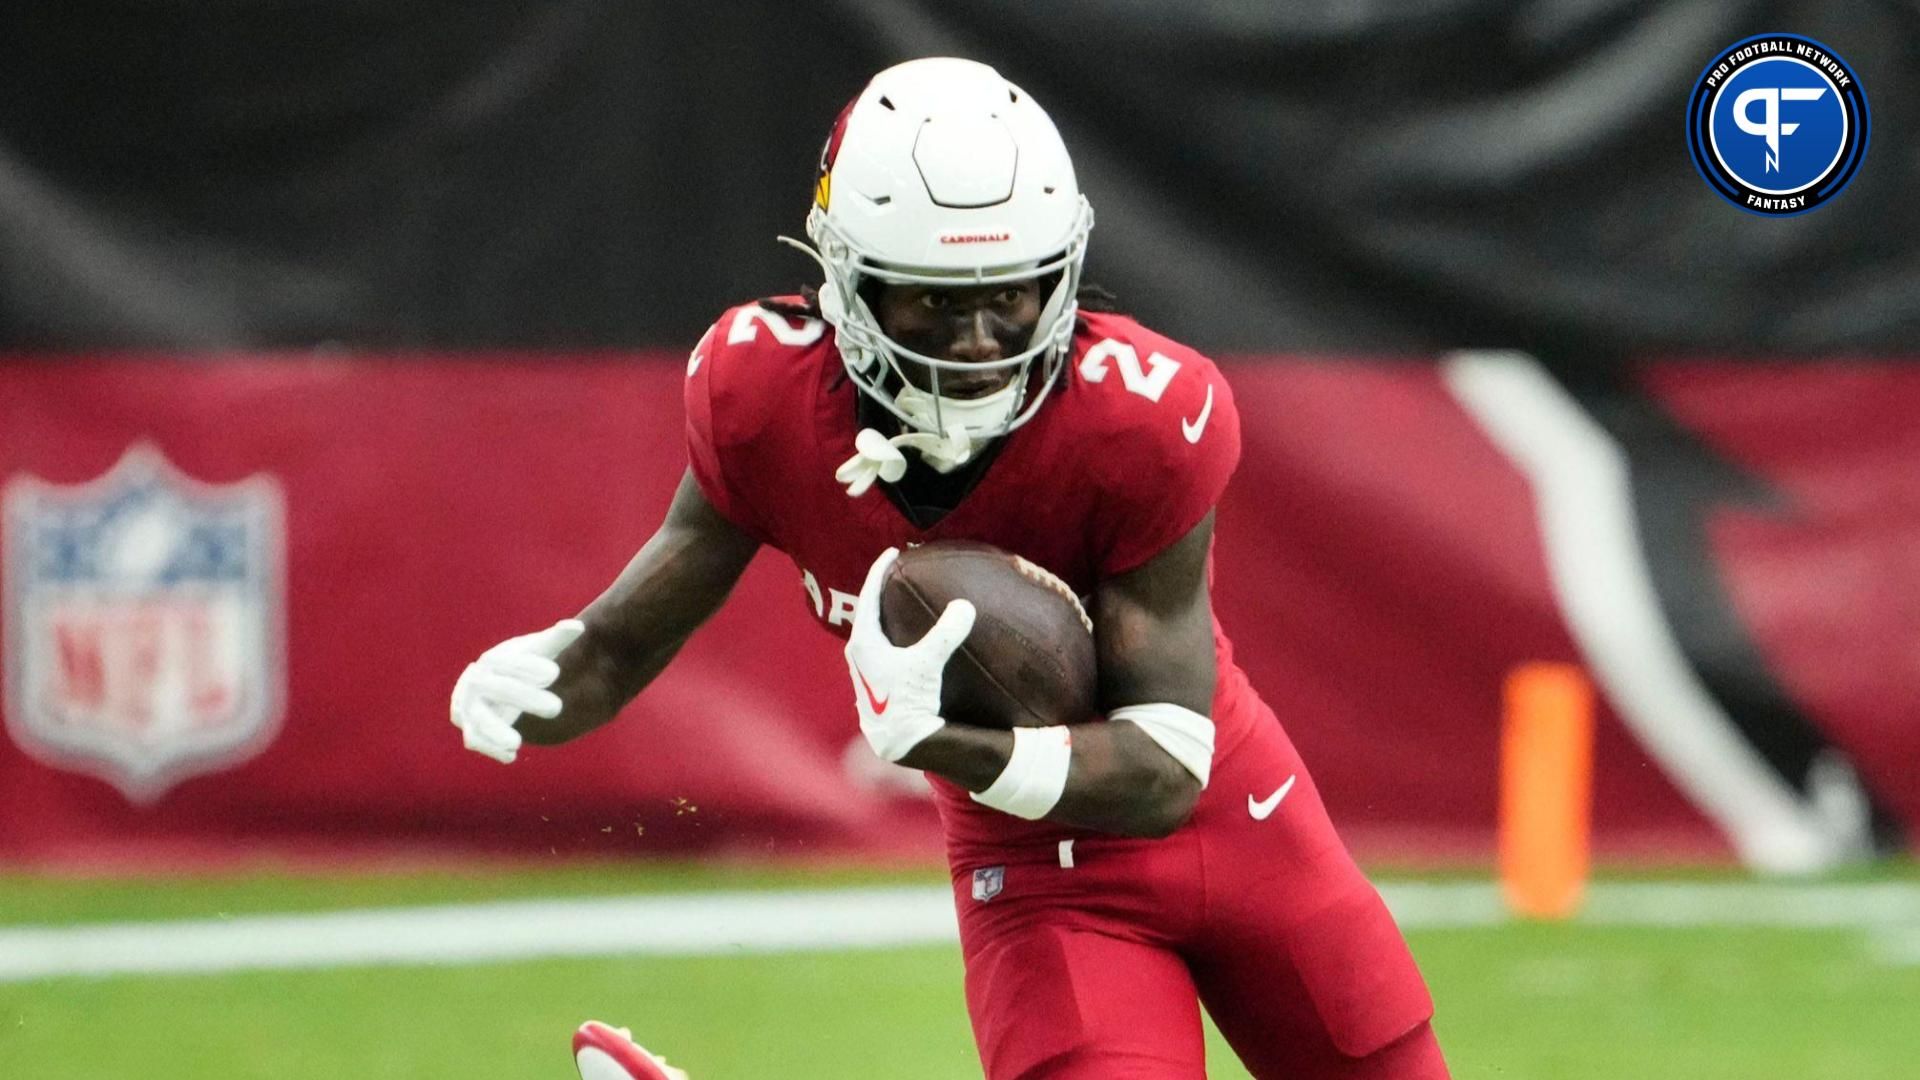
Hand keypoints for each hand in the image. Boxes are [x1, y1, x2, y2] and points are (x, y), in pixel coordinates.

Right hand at [450, 619, 584, 762]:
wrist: (492, 683)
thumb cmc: (521, 665)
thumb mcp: (538, 651)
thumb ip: (556, 639)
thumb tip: (577, 626)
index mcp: (492, 660)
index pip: (506, 662)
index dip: (527, 667)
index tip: (554, 673)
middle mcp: (476, 682)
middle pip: (499, 690)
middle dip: (526, 698)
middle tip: (557, 707)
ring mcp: (469, 707)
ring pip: (479, 720)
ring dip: (496, 731)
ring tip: (517, 742)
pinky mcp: (471, 728)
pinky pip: (475, 740)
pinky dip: (490, 749)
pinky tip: (511, 757)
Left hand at [844, 547, 974, 761]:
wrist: (900, 742)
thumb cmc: (908, 702)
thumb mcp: (927, 664)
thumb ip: (945, 633)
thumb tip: (964, 606)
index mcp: (864, 642)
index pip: (868, 595)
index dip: (880, 570)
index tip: (892, 552)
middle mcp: (858, 655)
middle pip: (867, 613)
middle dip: (880, 592)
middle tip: (896, 574)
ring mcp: (863, 673)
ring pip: (871, 634)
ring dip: (883, 617)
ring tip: (899, 605)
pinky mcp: (873, 687)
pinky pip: (879, 651)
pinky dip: (890, 638)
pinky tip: (905, 644)